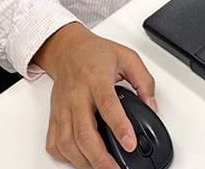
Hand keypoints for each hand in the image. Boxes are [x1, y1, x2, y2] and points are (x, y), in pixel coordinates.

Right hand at [33, 22, 156, 168]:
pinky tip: (78, 158)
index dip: (119, 126)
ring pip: (67, 141)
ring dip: (83, 160)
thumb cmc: (96, 52)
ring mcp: (63, 106)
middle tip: (115, 168)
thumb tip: (151, 106)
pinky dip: (64, 156)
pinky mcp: (54, 115)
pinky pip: (53, 141)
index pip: (108, 105)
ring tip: (101, 166)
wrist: (67, 48)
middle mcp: (77, 94)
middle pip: (83, 131)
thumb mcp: (127, 57)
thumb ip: (144, 81)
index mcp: (97, 78)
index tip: (129, 143)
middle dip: (99, 156)